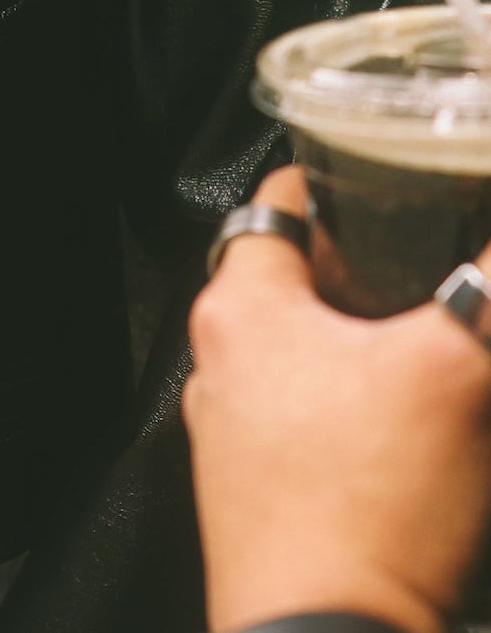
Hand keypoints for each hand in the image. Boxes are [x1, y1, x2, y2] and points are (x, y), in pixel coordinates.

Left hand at [185, 165, 490, 632]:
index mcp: (240, 306)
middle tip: (429, 275)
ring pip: (305, 360)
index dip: (335, 185)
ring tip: (430, 357)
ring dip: (365, 353)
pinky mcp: (261, 494)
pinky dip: (359, 419)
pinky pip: (310, 429)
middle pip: (295, 284)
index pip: (278, 206)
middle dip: (364, 277)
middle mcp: (220, 361)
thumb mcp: (454, 374)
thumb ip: (488, 291)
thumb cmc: (366, 503)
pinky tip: (416, 441)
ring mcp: (233, 433)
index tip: (380, 180)